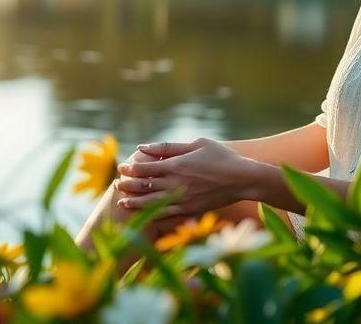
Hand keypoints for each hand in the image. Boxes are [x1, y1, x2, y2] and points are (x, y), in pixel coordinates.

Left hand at [114, 137, 257, 219]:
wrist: (243, 179)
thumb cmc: (221, 157)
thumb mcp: (196, 144)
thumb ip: (168, 147)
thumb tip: (142, 147)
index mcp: (176, 165)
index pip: (144, 168)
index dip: (130, 168)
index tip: (122, 167)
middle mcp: (176, 183)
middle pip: (143, 186)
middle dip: (127, 185)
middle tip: (117, 183)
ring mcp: (182, 199)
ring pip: (151, 203)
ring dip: (134, 202)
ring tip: (122, 202)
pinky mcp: (190, 210)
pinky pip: (166, 215)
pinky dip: (152, 214)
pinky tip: (144, 214)